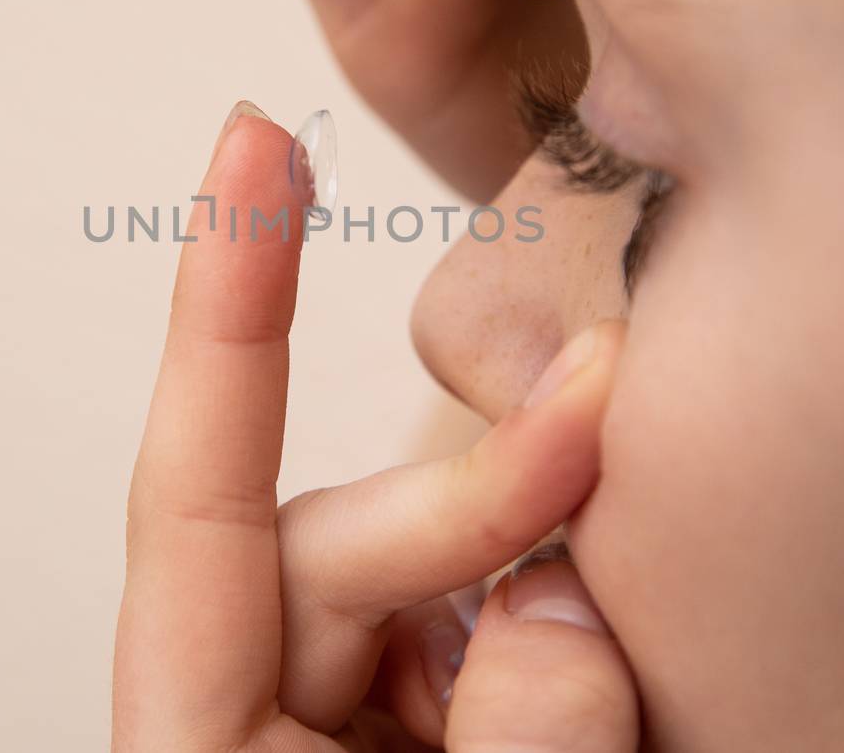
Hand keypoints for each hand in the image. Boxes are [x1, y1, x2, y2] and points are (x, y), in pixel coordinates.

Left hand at [112, 102, 636, 750]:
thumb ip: (519, 737)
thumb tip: (556, 593)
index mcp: (201, 750)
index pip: (196, 498)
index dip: (224, 313)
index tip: (250, 151)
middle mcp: (256, 717)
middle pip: (342, 535)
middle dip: (481, 496)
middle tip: (610, 417)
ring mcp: (337, 716)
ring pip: (437, 579)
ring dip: (537, 577)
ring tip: (647, 659)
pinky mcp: (416, 724)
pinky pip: (490, 627)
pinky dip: (564, 629)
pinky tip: (632, 677)